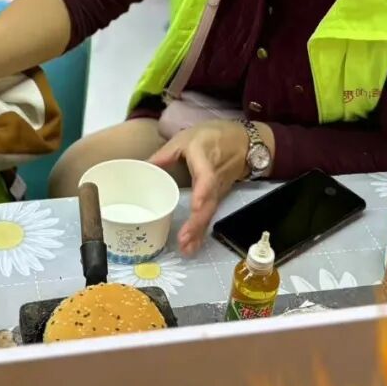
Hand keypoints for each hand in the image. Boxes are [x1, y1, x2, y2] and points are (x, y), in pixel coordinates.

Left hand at [148, 120, 250, 255]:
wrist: (243, 141)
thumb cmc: (211, 136)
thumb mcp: (185, 138)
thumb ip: (165, 153)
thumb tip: (143, 166)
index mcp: (205, 158)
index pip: (207, 177)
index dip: (203, 192)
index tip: (196, 207)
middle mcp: (214, 178)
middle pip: (208, 203)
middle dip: (197, 222)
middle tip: (183, 240)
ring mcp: (219, 190)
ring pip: (210, 212)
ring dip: (199, 232)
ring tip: (186, 249)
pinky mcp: (218, 197)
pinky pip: (210, 215)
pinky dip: (202, 231)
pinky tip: (192, 246)